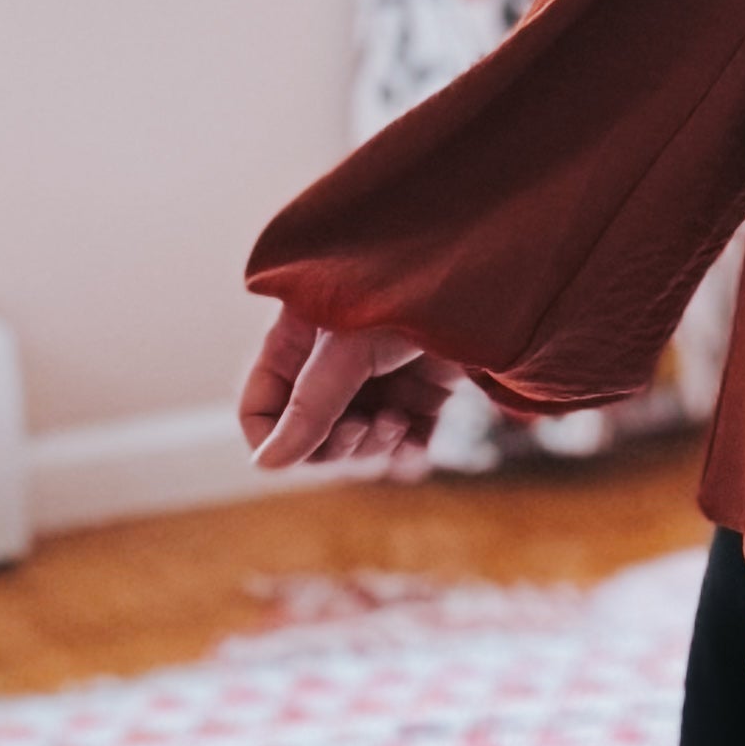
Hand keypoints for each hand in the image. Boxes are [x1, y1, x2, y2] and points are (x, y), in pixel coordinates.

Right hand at [237, 301, 467, 475]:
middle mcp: (331, 370)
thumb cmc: (406, 295)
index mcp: (297, 346)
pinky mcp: (421, 400)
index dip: (275, 439)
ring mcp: (377, 386)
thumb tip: (267, 466)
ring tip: (398, 421)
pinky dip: (406, 456)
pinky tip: (419, 444)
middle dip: (336, 445)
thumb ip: (309, 407)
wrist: (484, 279)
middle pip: (309, 440)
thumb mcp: (348, 349)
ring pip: (355, 451)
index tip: (306, 446)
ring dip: (374, 450)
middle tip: (366, 426)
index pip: (259, 410)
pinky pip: (400, 451)